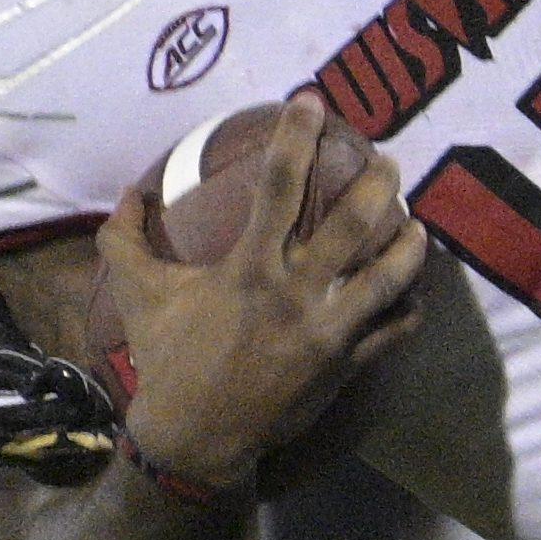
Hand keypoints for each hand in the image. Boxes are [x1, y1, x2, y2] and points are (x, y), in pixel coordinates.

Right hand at [90, 95, 435, 488]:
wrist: (195, 438)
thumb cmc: (167, 359)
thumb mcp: (138, 294)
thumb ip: (124, 239)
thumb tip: (131, 191)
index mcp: (248, 267)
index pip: (279, 185)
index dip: (297, 137)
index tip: (311, 100)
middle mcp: (295, 293)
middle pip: (354, 223)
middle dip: (379, 183)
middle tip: (388, 159)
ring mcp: (327, 331)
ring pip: (389, 276)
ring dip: (409, 244)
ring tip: (415, 222)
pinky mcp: (346, 364)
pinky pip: (394, 330)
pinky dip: (410, 307)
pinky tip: (414, 290)